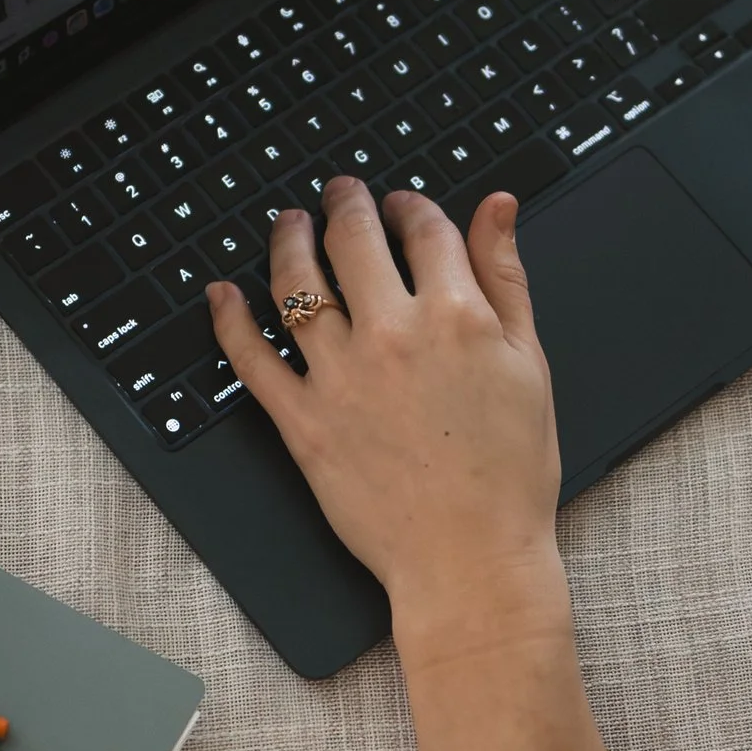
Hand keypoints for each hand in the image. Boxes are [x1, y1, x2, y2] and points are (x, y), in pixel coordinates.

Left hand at [208, 179, 565, 649]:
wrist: (470, 558)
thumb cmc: (510, 474)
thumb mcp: (529, 365)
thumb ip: (507, 278)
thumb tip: (497, 207)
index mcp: (457, 315)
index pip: (425, 231)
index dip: (411, 207)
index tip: (404, 205)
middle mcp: (393, 333)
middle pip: (355, 241)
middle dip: (347, 204)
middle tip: (340, 192)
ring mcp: (340, 375)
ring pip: (298, 283)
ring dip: (288, 240)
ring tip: (289, 222)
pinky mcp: (302, 421)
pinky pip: (251, 357)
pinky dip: (229, 318)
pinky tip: (222, 294)